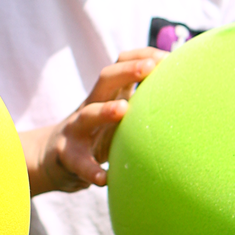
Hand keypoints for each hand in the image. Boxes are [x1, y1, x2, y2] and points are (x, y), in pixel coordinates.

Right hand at [21, 50, 160, 194]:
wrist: (53, 158)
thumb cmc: (96, 135)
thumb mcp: (115, 114)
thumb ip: (139, 102)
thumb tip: (180, 91)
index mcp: (106, 95)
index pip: (120, 63)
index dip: (141, 56)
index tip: (166, 57)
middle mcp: (90, 105)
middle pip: (105, 79)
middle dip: (127, 70)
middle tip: (149, 67)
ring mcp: (76, 129)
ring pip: (87, 114)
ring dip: (104, 110)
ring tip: (123, 109)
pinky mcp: (67, 155)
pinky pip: (78, 161)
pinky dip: (90, 170)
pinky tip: (103, 178)